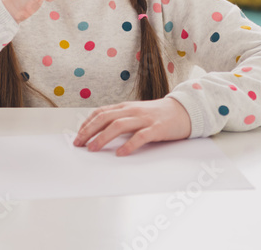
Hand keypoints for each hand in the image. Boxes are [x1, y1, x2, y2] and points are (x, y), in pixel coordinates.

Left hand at [72, 98, 191, 156]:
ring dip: (103, 138)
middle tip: (79, 144)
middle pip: (105, 118)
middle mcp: (132, 111)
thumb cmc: (157, 115)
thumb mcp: (135, 113)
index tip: (78, 136)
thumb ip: (120, 119)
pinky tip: (121, 153)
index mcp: (125, 107)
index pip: (100, 113)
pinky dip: (128, 145)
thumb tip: (100, 132)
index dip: (87, 124)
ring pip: (118, 126)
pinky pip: (140, 137)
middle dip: (89, 131)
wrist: (183, 110)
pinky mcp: (156, 128)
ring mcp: (144, 119)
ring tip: (93, 149)